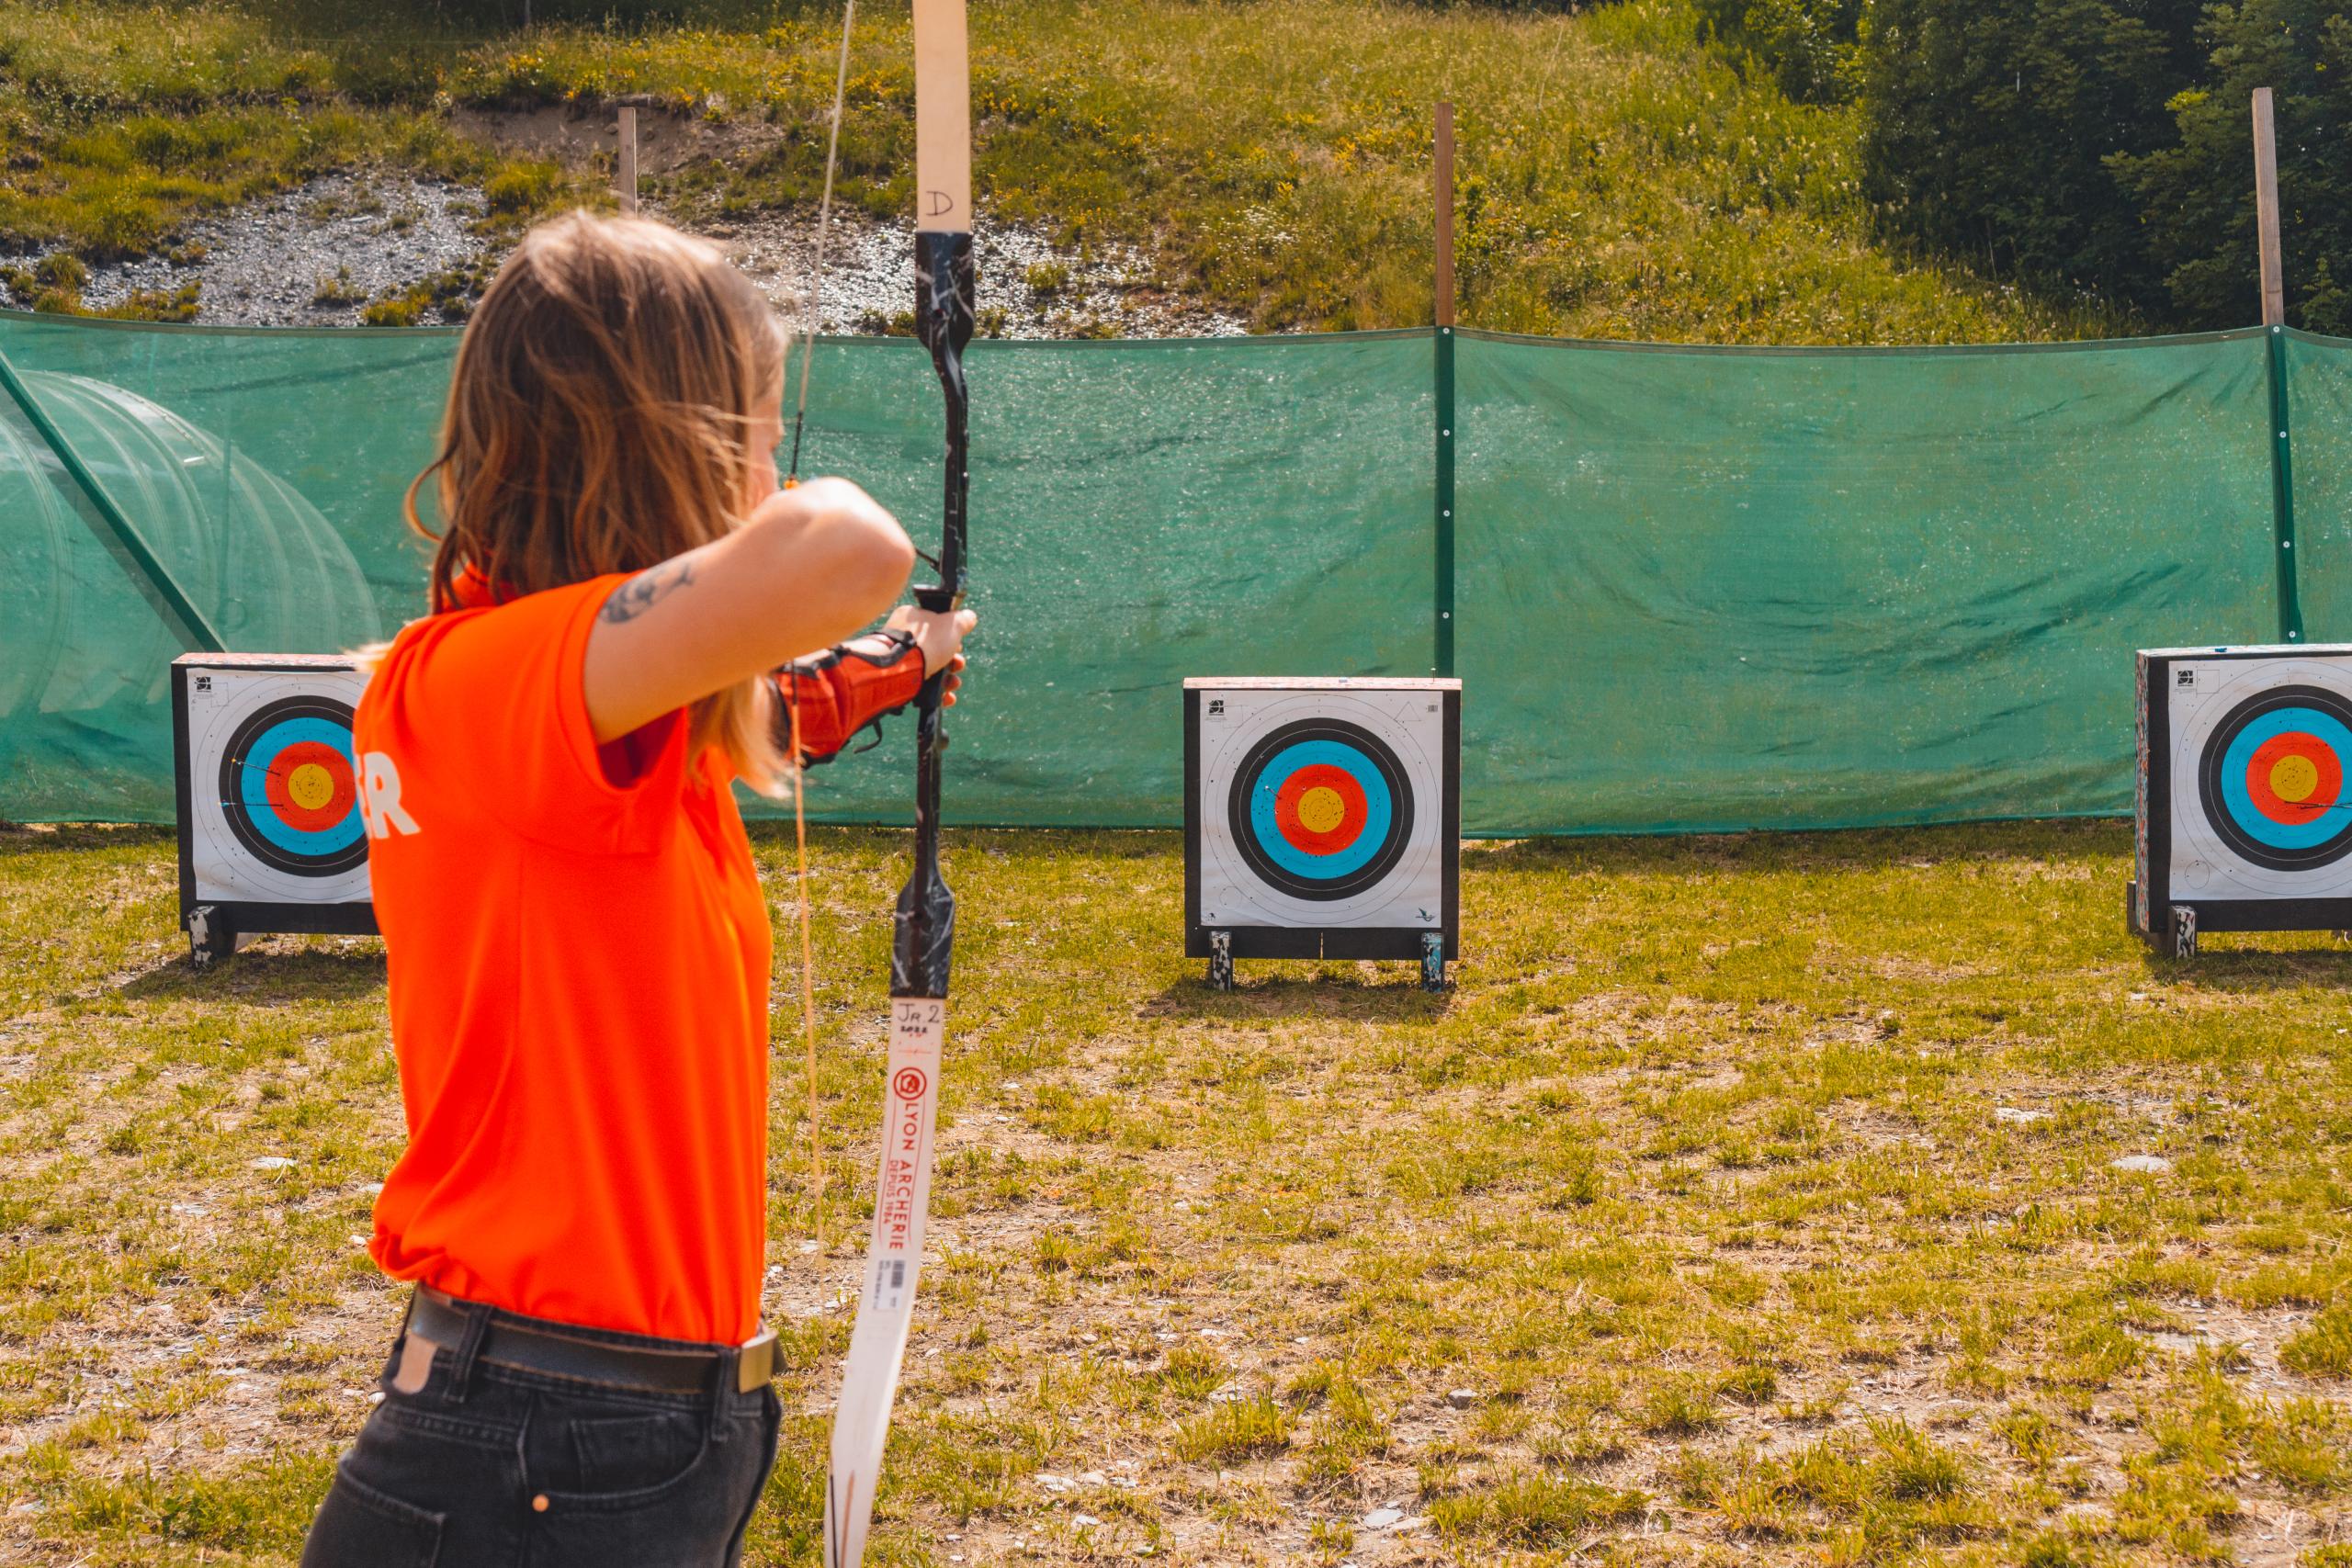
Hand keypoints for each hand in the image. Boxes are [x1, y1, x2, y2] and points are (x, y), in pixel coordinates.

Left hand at [857, 604, 975, 705]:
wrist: (897, 669)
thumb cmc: (925, 642)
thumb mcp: (951, 624)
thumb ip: (963, 620)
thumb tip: (969, 617)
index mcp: (912, 618)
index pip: (936, 624)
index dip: (952, 636)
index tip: (959, 644)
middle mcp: (903, 637)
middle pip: (936, 649)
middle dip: (953, 661)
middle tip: (958, 665)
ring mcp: (899, 659)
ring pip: (931, 669)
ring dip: (948, 679)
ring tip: (953, 684)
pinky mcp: (898, 679)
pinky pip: (922, 685)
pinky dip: (936, 693)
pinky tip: (946, 697)